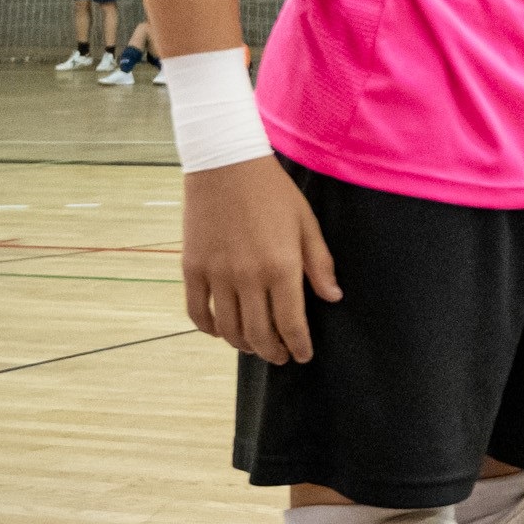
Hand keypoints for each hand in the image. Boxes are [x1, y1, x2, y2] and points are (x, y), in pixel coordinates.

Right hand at [183, 158, 341, 364]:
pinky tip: (221, 332)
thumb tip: (332, 298)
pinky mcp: (191, 268)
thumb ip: (319, 264)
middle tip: (280, 357)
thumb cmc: (273, 193)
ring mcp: (216, 274)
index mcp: (281, 267)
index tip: (303, 356)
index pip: (291, 323)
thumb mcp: (306, 224)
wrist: (226, 165)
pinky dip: (209, 329)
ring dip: (243, 345)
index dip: (298, 346)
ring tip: (255, 346)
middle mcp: (247, 277)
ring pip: (228, 328)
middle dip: (273, 352)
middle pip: (258, 333)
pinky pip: (197, 311)